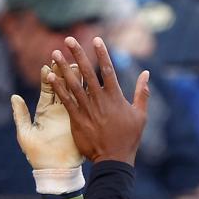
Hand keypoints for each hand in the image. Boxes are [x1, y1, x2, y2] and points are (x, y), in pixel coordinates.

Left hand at [11, 64, 81, 171]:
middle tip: (65, 58)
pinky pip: (83, 105)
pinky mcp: (79, 123)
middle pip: (62, 86)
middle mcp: (58, 111)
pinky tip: (88, 82)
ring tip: (78, 64)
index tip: (48, 66)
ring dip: (76, 78)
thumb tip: (14, 97)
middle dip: (63, 72)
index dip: (48, 77)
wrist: (54, 171)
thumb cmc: (38, 156)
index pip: (47, 89)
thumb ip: (21, 115)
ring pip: (74, 92)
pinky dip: (85, 94)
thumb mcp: (25, 135)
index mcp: (45, 112)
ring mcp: (70, 116)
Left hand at [46, 35, 148, 165]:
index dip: (102, 53)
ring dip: (64, 67)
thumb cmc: (129, 138)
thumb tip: (146, 73)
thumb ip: (142, 93)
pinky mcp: (78, 120)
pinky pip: (66, 101)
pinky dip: (59, 88)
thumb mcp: (140, 115)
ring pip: (74, 84)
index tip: (96, 39)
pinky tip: (51, 76)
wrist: (114, 160)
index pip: (108, 69)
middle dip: (78, 54)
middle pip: (87, 72)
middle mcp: (100, 100)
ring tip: (55, 53)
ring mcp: (88, 109)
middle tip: (69, 39)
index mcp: (115, 97)